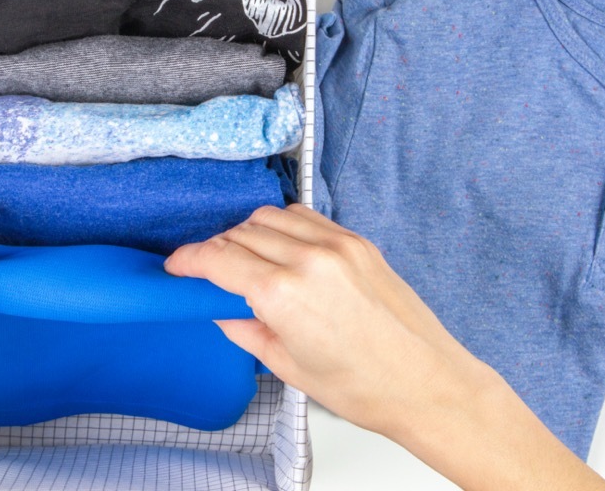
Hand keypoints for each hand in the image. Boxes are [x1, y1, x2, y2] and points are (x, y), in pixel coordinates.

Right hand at [165, 204, 604, 490]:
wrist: (426, 383)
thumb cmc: (366, 387)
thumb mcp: (288, 367)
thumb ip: (247, 330)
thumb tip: (224, 310)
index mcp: (284, 295)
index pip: (218, 258)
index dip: (188, 259)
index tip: (177, 265)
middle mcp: (309, 260)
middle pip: (241, 233)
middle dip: (218, 249)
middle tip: (209, 271)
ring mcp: (338, 246)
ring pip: (272, 217)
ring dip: (249, 232)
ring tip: (247, 260)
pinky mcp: (358, 243)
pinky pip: (307, 218)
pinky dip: (285, 226)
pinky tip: (282, 249)